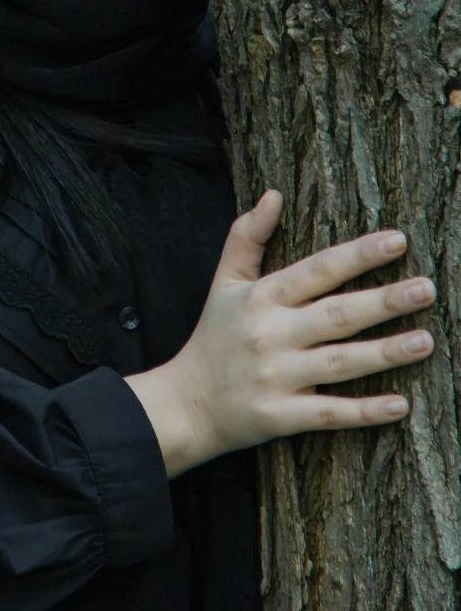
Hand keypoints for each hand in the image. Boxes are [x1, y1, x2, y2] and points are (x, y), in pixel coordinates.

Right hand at [125, 190, 436, 478]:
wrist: (185, 405)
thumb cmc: (213, 337)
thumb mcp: (223, 283)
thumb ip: (246, 237)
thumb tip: (272, 195)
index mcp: (261, 298)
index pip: (316, 270)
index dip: (357, 255)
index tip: (398, 241)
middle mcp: (270, 334)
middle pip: (335, 315)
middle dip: (383, 301)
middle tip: (426, 288)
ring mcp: (276, 377)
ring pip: (339, 363)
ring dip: (384, 353)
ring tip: (425, 341)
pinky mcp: (280, 416)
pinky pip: (329, 413)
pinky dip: (363, 411)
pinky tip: (399, 405)